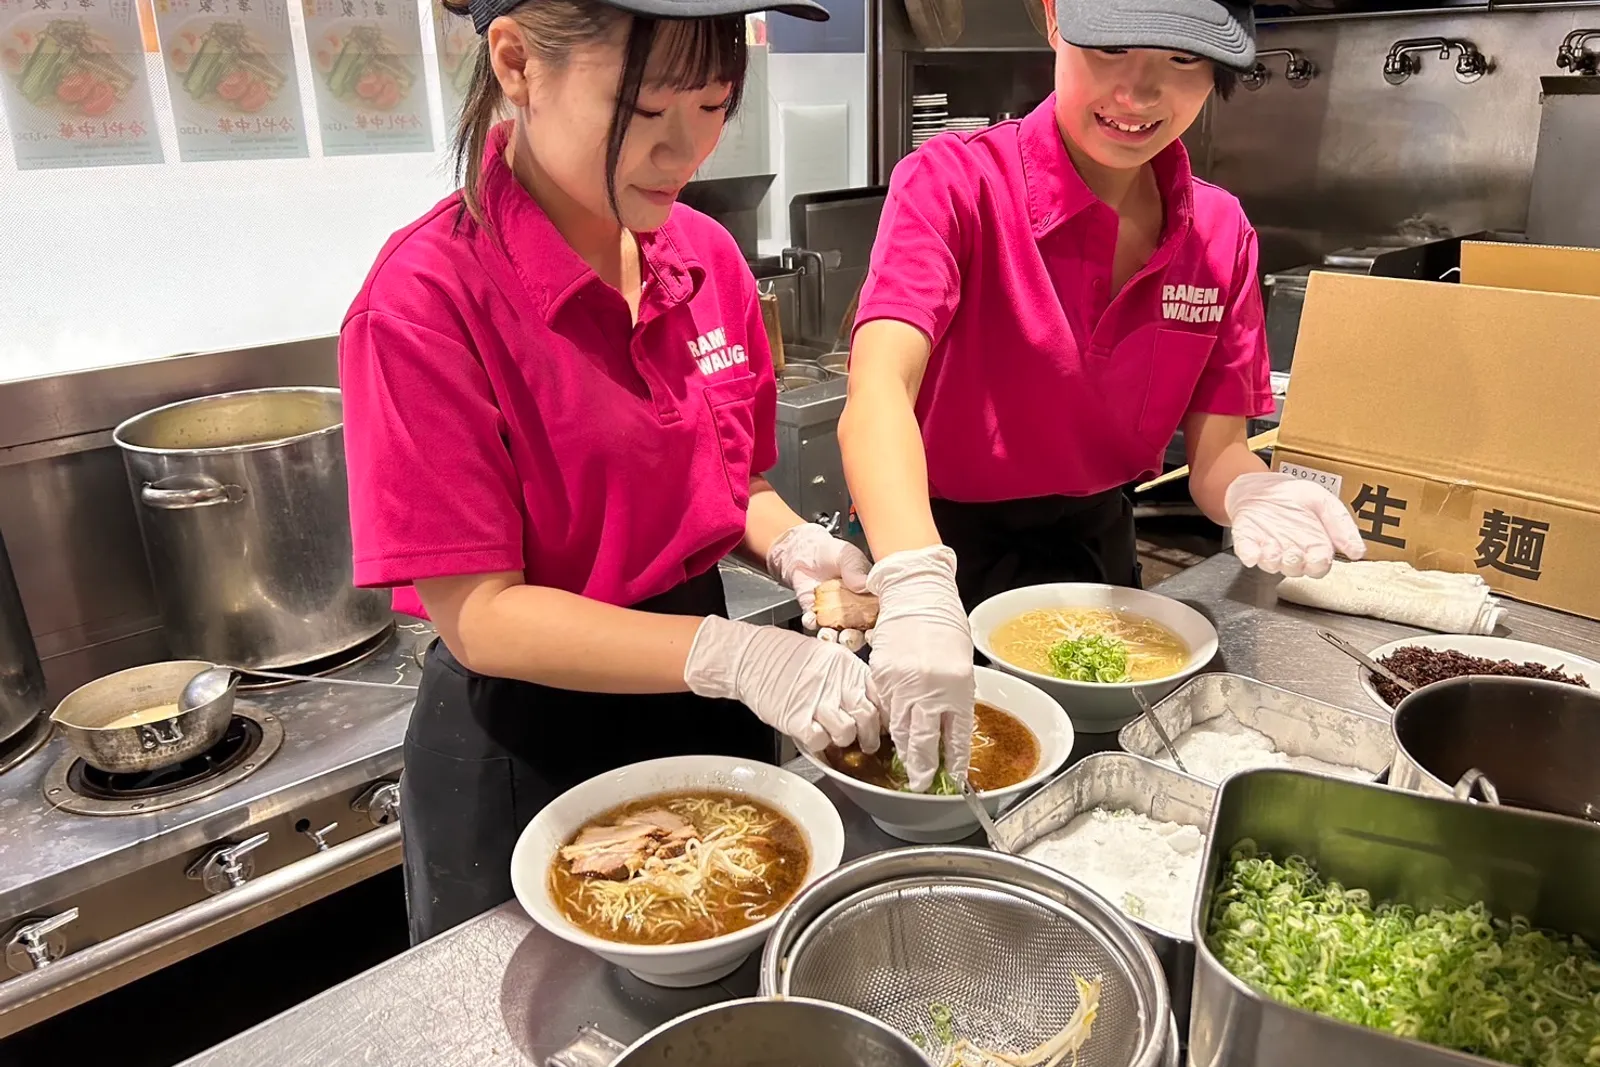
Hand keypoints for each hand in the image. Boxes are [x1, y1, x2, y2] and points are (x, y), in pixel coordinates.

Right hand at [684, 616, 880, 754]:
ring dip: (844, 740)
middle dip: (872, 736)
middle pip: (869, 718)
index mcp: (848, 667)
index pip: (881, 695)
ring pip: (847, 733)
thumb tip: (871, 701)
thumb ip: (849, 677)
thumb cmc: (786, 656)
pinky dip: (819, 743)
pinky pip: (819, 741)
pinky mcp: (795, 718)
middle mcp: (836, 683)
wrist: (750, 657)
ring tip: (837, 737)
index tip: (887, 725)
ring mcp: (816, 701)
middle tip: (868, 742)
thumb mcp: (827, 656)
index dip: (887, 714)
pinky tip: (814, 735)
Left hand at [767, 522, 873, 649]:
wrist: (804, 550)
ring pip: (836, 634)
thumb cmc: (832, 553)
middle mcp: (852, 611)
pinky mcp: (813, 614)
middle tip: (849, 637)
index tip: (873, 631)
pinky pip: (812, 625)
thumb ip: (858, 571)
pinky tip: (811, 618)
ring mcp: (832, 614)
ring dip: (833, 638)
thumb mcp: (849, 557)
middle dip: (854, 639)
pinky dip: (811, 624)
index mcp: (868, 599)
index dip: (876, 627)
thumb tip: (865, 585)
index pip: (876, 617)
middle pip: (858, 632)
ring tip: (830, 635)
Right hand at [865, 546, 973, 792]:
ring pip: (902, 730)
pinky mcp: (882, 678)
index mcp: (957, 687)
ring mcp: (902, 684)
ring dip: (906, 752)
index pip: (956, 735)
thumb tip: (948, 729)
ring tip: (910, 768)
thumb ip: (955, 698)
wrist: (916, 596)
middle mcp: (929, 689)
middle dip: (924, 767)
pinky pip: (887, 709)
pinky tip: (895, 735)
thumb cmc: (945, 626)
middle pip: (924, 741)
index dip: (954, 761)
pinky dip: (892, 723)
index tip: (955, 778)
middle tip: (923, 784)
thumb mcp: (962, 666)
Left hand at [1226, 472, 1366, 577]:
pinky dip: (1249, 554)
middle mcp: (1291, 553)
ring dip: (1273, 559)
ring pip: (1272, 565)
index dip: (1318, 565)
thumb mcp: (1323, 502)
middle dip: (1294, 564)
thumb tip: (1358, 551)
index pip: (1319, 567)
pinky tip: (1251, 552)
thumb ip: (1341, 525)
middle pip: (1295, 570)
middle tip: (1294, 552)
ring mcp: (1268, 550)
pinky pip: (1247, 554)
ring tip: (1272, 546)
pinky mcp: (1247, 543)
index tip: (1318, 557)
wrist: (1262, 484)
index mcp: (1313, 547)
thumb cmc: (1294, 495)